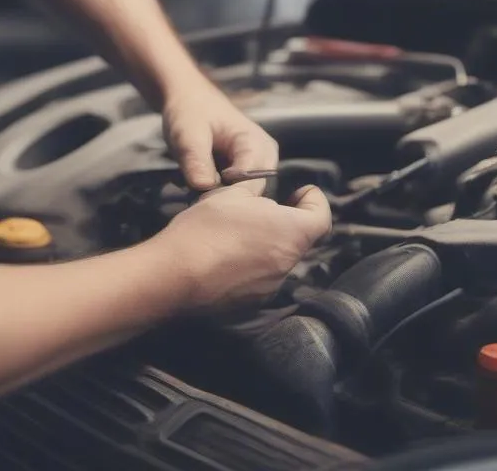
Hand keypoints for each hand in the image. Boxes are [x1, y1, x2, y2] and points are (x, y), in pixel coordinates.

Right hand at [153, 182, 332, 310]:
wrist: (174, 274)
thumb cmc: (207, 227)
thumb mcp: (232, 194)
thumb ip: (257, 192)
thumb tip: (264, 196)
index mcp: (291, 233)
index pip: (322, 217)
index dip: (314, 201)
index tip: (298, 192)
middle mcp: (287, 264)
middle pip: (298, 238)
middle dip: (284, 221)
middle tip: (259, 209)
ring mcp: (270, 288)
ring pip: (278, 259)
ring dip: (266, 244)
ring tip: (236, 233)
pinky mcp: (251, 304)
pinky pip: (260, 278)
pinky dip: (251, 265)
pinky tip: (225, 257)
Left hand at [162, 80, 278, 191]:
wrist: (189, 101)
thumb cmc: (191, 112)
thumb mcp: (187, 133)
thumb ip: (196, 159)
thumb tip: (204, 187)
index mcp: (256, 144)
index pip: (251, 183)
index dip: (225, 195)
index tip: (199, 198)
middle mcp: (264, 158)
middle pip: (250, 194)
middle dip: (222, 198)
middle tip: (193, 196)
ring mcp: (257, 168)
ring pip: (242, 198)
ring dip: (218, 198)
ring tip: (194, 189)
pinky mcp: (246, 176)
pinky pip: (236, 195)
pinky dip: (217, 194)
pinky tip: (199, 187)